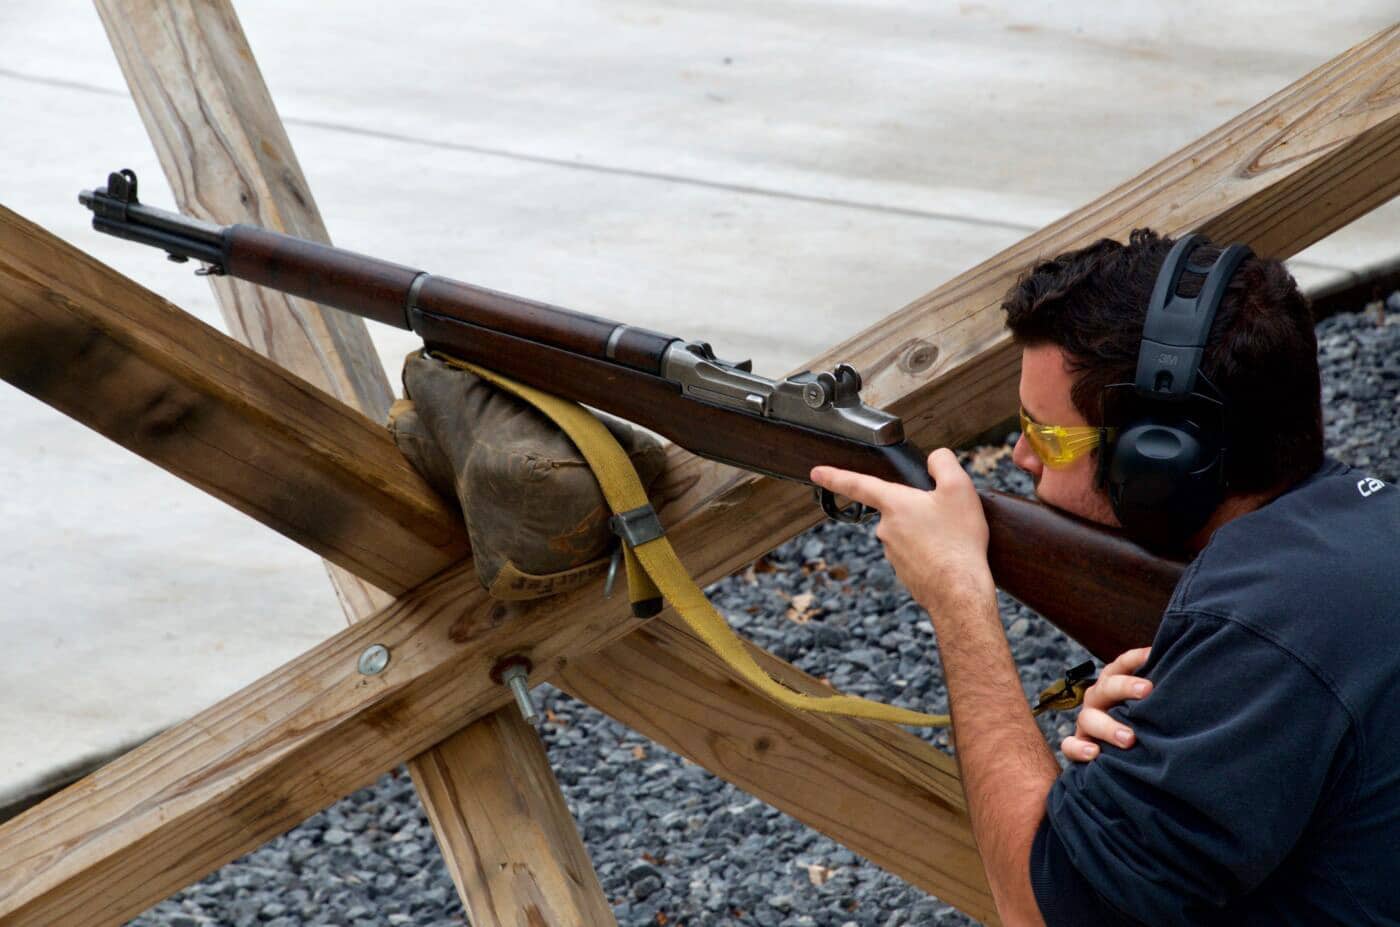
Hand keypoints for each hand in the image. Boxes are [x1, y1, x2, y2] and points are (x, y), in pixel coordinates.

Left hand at [810, 449, 991, 612]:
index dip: (835, 476)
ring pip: (910, 533)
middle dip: (921, 511)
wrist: (960, 592)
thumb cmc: (958, 540)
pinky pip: (917, 555)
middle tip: (948, 518)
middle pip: (899, 510)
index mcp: (894, 504)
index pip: (857, 484)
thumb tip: (934, 460)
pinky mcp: (905, 574)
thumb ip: (943, 462)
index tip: (817, 473)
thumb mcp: (959, 488)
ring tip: (952, 539)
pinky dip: (932, 554)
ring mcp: (893, 555)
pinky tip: (949, 557)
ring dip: (928, 534)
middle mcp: (886, 530)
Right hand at [1060, 647, 1152, 761]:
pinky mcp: (1079, 745)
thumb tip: (1185, 677)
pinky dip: (1079, 749)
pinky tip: (1095, 754)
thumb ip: (1157, 695)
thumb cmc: (1140, 724)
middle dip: (1125, 687)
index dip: (1134, 658)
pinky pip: (1070, 745)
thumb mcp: (1145, 705)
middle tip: (1147, 691)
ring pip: (1088, 718)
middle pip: (1105, 688)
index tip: (1153, 654)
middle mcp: (1098, 701)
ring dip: (1108, 727)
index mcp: (1113, 686)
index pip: (1120, 666)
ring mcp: (1086, 723)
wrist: (1121, 753)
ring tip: (1129, 739)